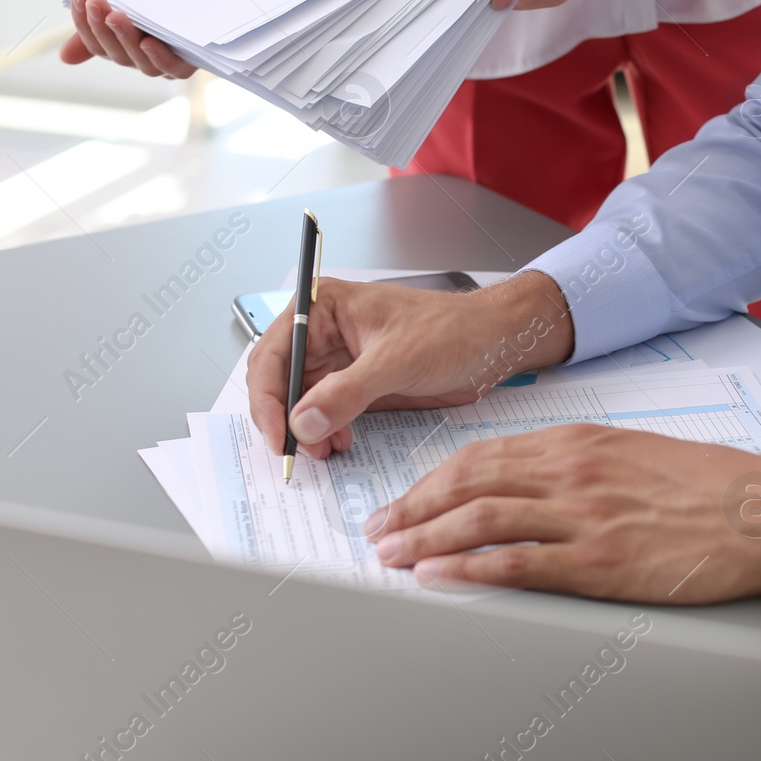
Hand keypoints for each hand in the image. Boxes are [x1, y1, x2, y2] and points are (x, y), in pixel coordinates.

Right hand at [59, 0, 197, 78]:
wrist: (206, 6)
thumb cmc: (156, 10)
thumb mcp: (123, 10)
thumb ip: (95, 29)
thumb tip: (64, 57)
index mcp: (119, 48)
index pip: (94, 41)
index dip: (83, 21)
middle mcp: (139, 60)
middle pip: (114, 51)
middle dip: (101, 25)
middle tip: (95, 1)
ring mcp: (162, 65)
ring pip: (139, 59)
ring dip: (124, 37)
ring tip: (115, 15)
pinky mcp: (187, 66)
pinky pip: (172, 68)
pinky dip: (159, 57)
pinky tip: (148, 42)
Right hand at [245, 272, 574, 459]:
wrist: (493, 344)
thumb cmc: (453, 330)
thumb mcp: (397, 360)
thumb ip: (347, 392)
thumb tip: (304, 422)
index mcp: (323, 307)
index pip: (272, 353)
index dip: (267, 398)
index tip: (279, 435)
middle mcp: (323, 332)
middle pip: (280, 382)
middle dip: (287, 419)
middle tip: (300, 453)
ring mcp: (338, 360)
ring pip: (300, 403)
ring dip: (307, 431)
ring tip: (328, 450)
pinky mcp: (356, 384)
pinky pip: (326, 413)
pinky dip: (326, 433)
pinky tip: (341, 444)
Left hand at [366, 426, 760, 603]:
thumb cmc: (707, 485)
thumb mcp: (631, 453)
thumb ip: (575, 465)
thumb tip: (521, 485)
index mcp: (577, 441)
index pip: (481, 456)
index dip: (431, 480)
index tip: (404, 499)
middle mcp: (570, 471)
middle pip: (467, 485)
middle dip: (412, 509)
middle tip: (379, 531)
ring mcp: (582, 516)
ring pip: (479, 521)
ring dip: (425, 539)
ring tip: (392, 557)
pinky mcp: (598, 562)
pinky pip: (515, 563)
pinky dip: (466, 570)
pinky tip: (436, 578)